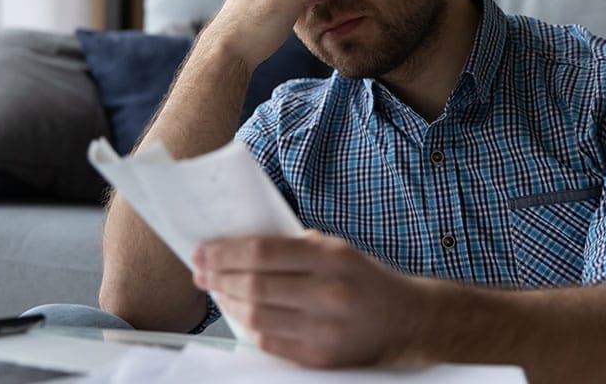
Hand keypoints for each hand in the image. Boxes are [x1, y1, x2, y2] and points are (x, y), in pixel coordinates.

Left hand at [193, 231, 426, 367]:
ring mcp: (324, 329)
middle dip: (218, 277)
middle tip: (200, 272)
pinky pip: (269, 342)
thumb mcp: (335, 249)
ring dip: (228, 302)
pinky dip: (249, 326)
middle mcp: (328, 293)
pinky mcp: (320, 357)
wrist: (405, 320)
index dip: (225, 252)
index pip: (263, 252)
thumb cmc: (363, 279)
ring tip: (218, 291)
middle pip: (254, 286)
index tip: (203, 251)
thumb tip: (238, 247)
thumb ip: (293, 247)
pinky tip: (241, 313)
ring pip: (256, 316)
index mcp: (331, 258)